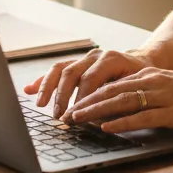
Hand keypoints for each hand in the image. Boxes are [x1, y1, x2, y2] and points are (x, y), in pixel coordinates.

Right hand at [22, 49, 153, 118]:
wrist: (143, 62)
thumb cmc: (140, 79)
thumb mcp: (135, 88)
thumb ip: (118, 99)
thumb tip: (100, 116)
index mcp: (111, 59)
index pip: (90, 79)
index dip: (81, 99)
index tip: (75, 117)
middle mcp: (95, 56)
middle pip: (71, 72)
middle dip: (62, 96)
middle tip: (58, 116)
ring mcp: (84, 58)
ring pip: (60, 69)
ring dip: (48, 87)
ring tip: (41, 105)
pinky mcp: (77, 63)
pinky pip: (56, 70)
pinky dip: (42, 80)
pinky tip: (29, 90)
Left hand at [62, 67, 172, 132]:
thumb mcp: (170, 87)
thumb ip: (148, 93)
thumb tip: (125, 105)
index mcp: (150, 76)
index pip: (112, 84)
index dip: (89, 95)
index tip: (71, 105)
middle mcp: (152, 82)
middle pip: (110, 91)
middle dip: (84, 103)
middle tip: (65, 114)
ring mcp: (162, 96)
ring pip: (120, 102)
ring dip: (95, 112)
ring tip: (77, 120)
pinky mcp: (172, 112)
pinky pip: (141, 117)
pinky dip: (121, 122)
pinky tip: (106, 127)